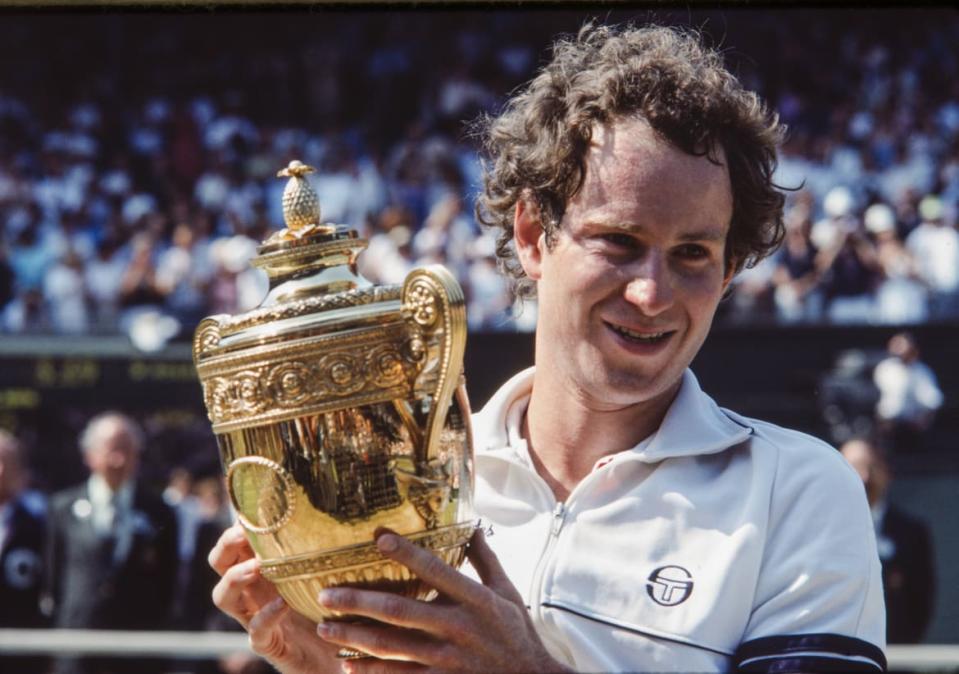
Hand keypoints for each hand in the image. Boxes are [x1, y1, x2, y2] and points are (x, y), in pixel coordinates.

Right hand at [209, 523, 341, 673]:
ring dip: (235, 578)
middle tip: (243, 534)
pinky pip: (256, 631)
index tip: (252, 511)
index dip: (237, 527)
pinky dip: (265, 616)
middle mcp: (256, 592)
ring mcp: (258, 619)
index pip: (238, 543)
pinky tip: (282, 604)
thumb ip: (331, 548)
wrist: (341, 658)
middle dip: (226, 546)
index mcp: (267, 571)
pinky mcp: (270, 645)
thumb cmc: (337, 610)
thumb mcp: (332, 572)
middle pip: (220, 564)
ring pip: (223, 597)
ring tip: (256, 566)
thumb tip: (355, 510)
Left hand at [314, 528, 571, 672]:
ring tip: (325, 627)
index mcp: (475, 599)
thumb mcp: (506, 591)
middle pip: (401, 612)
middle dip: (360, 602)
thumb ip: (484, 559)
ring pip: (393, 647)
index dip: (407, 554)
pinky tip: (347, 665)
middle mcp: (459, 628)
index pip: (436, 571)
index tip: (378, 539)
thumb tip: (471, 525)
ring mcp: (448, 659)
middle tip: (327, 594)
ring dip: (355, 637)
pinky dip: (372, 672)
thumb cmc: (516, 632)